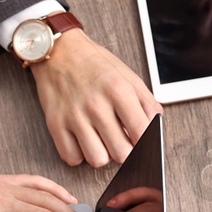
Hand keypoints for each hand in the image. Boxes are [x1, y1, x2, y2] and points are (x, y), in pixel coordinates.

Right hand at [30, 29, 160, 167]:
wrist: (58, 51)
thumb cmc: (95, 65)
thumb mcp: (128, 77)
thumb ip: (147, 103)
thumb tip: (156, 130)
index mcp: (119, 91)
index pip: (142, 134)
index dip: (145, 142)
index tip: (140, 139)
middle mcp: (96, 105)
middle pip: (121, 153)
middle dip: (125, 150)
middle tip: (120, 139)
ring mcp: (74, 115)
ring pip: (97, 160)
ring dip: (102, 154)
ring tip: (100, 139)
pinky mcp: (55, 123)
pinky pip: (72, 157)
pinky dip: (78, 154)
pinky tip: (82, 139)